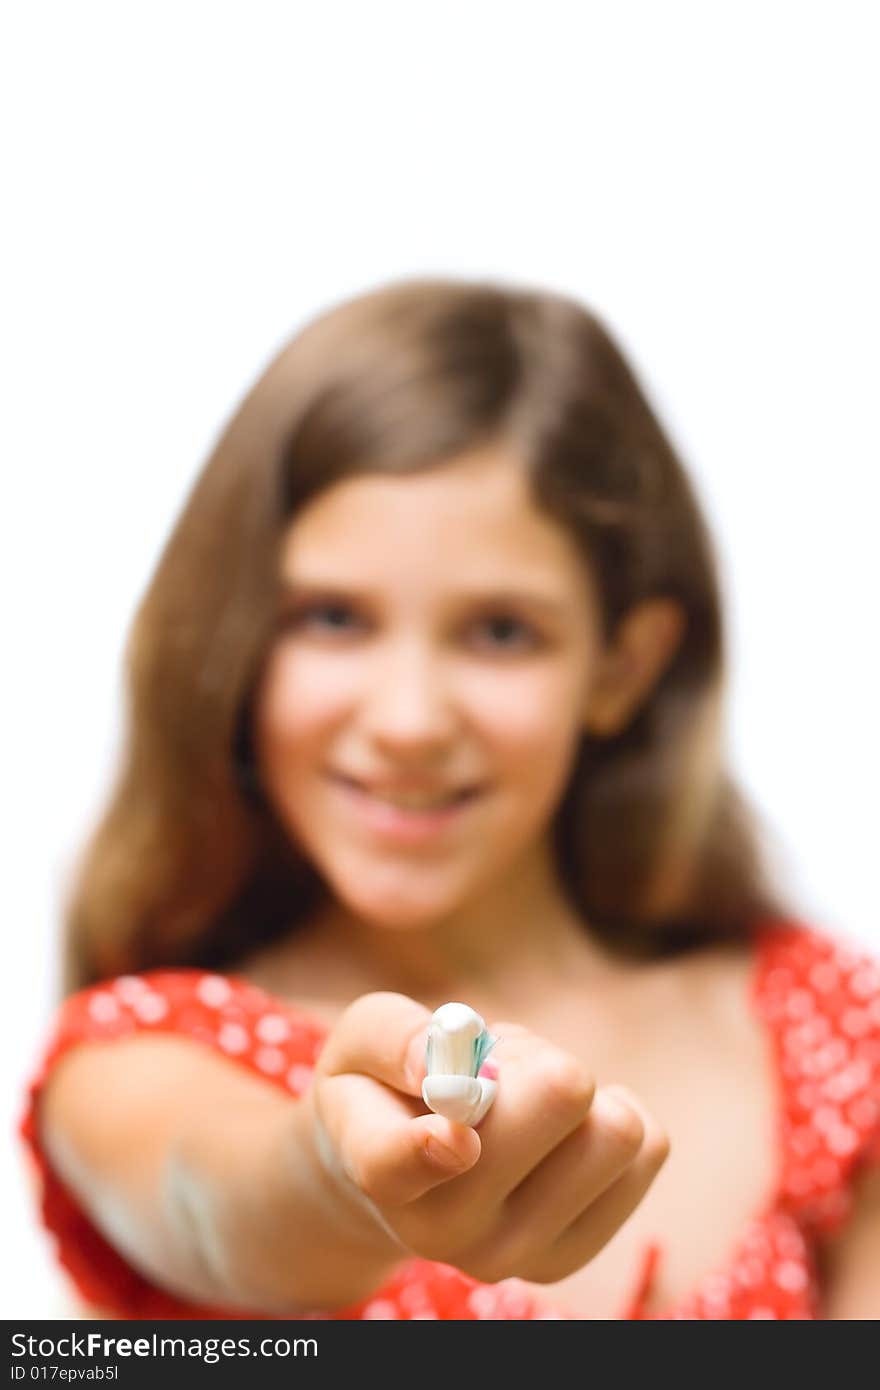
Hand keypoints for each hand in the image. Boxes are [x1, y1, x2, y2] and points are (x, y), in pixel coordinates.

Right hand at [303, 990, 669, 1284]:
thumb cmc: (384, 1086)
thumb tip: (438, 1066)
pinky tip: (561, 1132)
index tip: (455, 1136)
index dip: (431, 1149)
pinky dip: (612, 1112)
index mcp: (380, 1167)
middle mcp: (444, 1230)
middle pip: (556, 1105)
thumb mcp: (360, 1041)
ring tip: (524, 1101)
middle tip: (498, 1072)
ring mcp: (514, 1254)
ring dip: (574, 1089)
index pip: (397, 1167)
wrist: (404, 1166)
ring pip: (614, 1131)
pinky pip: (648, 1152)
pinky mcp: (574, 1254)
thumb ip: (392, 1038)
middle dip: (536, 1060)